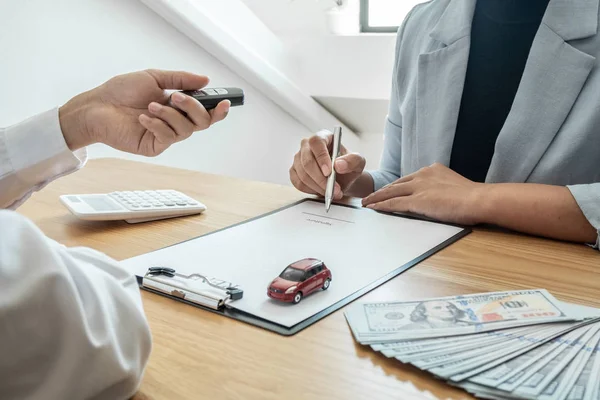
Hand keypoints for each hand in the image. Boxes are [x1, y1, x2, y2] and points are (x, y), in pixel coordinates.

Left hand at [59, 69, 230, 155]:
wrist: (97, 106)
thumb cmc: (121, 91)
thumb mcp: (154, 77)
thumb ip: (181, 79)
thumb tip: (205, 80)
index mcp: (178, 106)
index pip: (205, 111)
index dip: (218, 109)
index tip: (225, 102)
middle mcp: (175, 121)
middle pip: (202, 122)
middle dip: (193, 108)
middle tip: (177, 98)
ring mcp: (166, 135)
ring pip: (186, 130)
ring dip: (170, 115)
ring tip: (150, 107)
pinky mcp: (154, 146)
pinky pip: (168, 137)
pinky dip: (157, 125)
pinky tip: (143, 118)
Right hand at [289, 130, 365, 198]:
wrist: (342, 179)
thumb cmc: (348, 166)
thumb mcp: (358, 162)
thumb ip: (353, 161)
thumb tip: (338, 165)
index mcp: (323, 137)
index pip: (316, 142)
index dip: (321, 157)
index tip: (329, 172)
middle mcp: (307, 145)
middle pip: (307, 161)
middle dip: (321, 179)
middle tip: (334, 189)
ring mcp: (298, 158)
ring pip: (303, 175)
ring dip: (318, 187)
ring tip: (332, 192)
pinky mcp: (294, 171)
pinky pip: (299, 183)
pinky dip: (311, 190)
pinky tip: (321, 190)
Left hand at [362, 163, 484, 224]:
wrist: (479, 199)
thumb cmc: (473, 198)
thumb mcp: (453, 187)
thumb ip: (440, 189)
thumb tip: (436, 199)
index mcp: (432, 170)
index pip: (408, 179)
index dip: (395, 186)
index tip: (386, 190)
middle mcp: (423, 175)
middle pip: (396, 184)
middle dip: (381, 191)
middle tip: (369, 197)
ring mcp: (419, 187)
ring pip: (391, 192)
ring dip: (376, 198)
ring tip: (366, 203)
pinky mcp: (418, 200)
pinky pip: (394, 203)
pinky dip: (382, 206)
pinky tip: (373, 209)